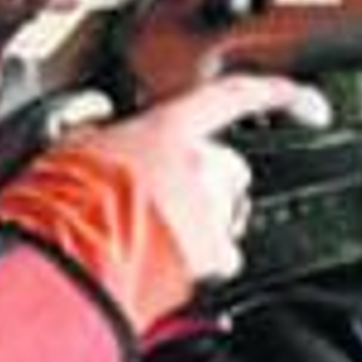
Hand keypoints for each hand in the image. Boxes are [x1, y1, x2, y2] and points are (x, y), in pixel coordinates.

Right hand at [79, 73, 328, 288]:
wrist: (67, 263)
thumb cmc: (61, 208)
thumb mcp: (70, 147)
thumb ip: (100, 133)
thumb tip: (94, 129)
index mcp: (163, 130)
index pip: (231, 98)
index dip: (271, 94)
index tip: (300, 98)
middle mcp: (197, 165)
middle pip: (228, 168)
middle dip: (206, 185)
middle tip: (164, 202)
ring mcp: (209, 211)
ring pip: (224, 213)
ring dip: (199, 224)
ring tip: (151, 240)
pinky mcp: (215, 254)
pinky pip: (221, 257)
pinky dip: (201, 265)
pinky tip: (164, 267)